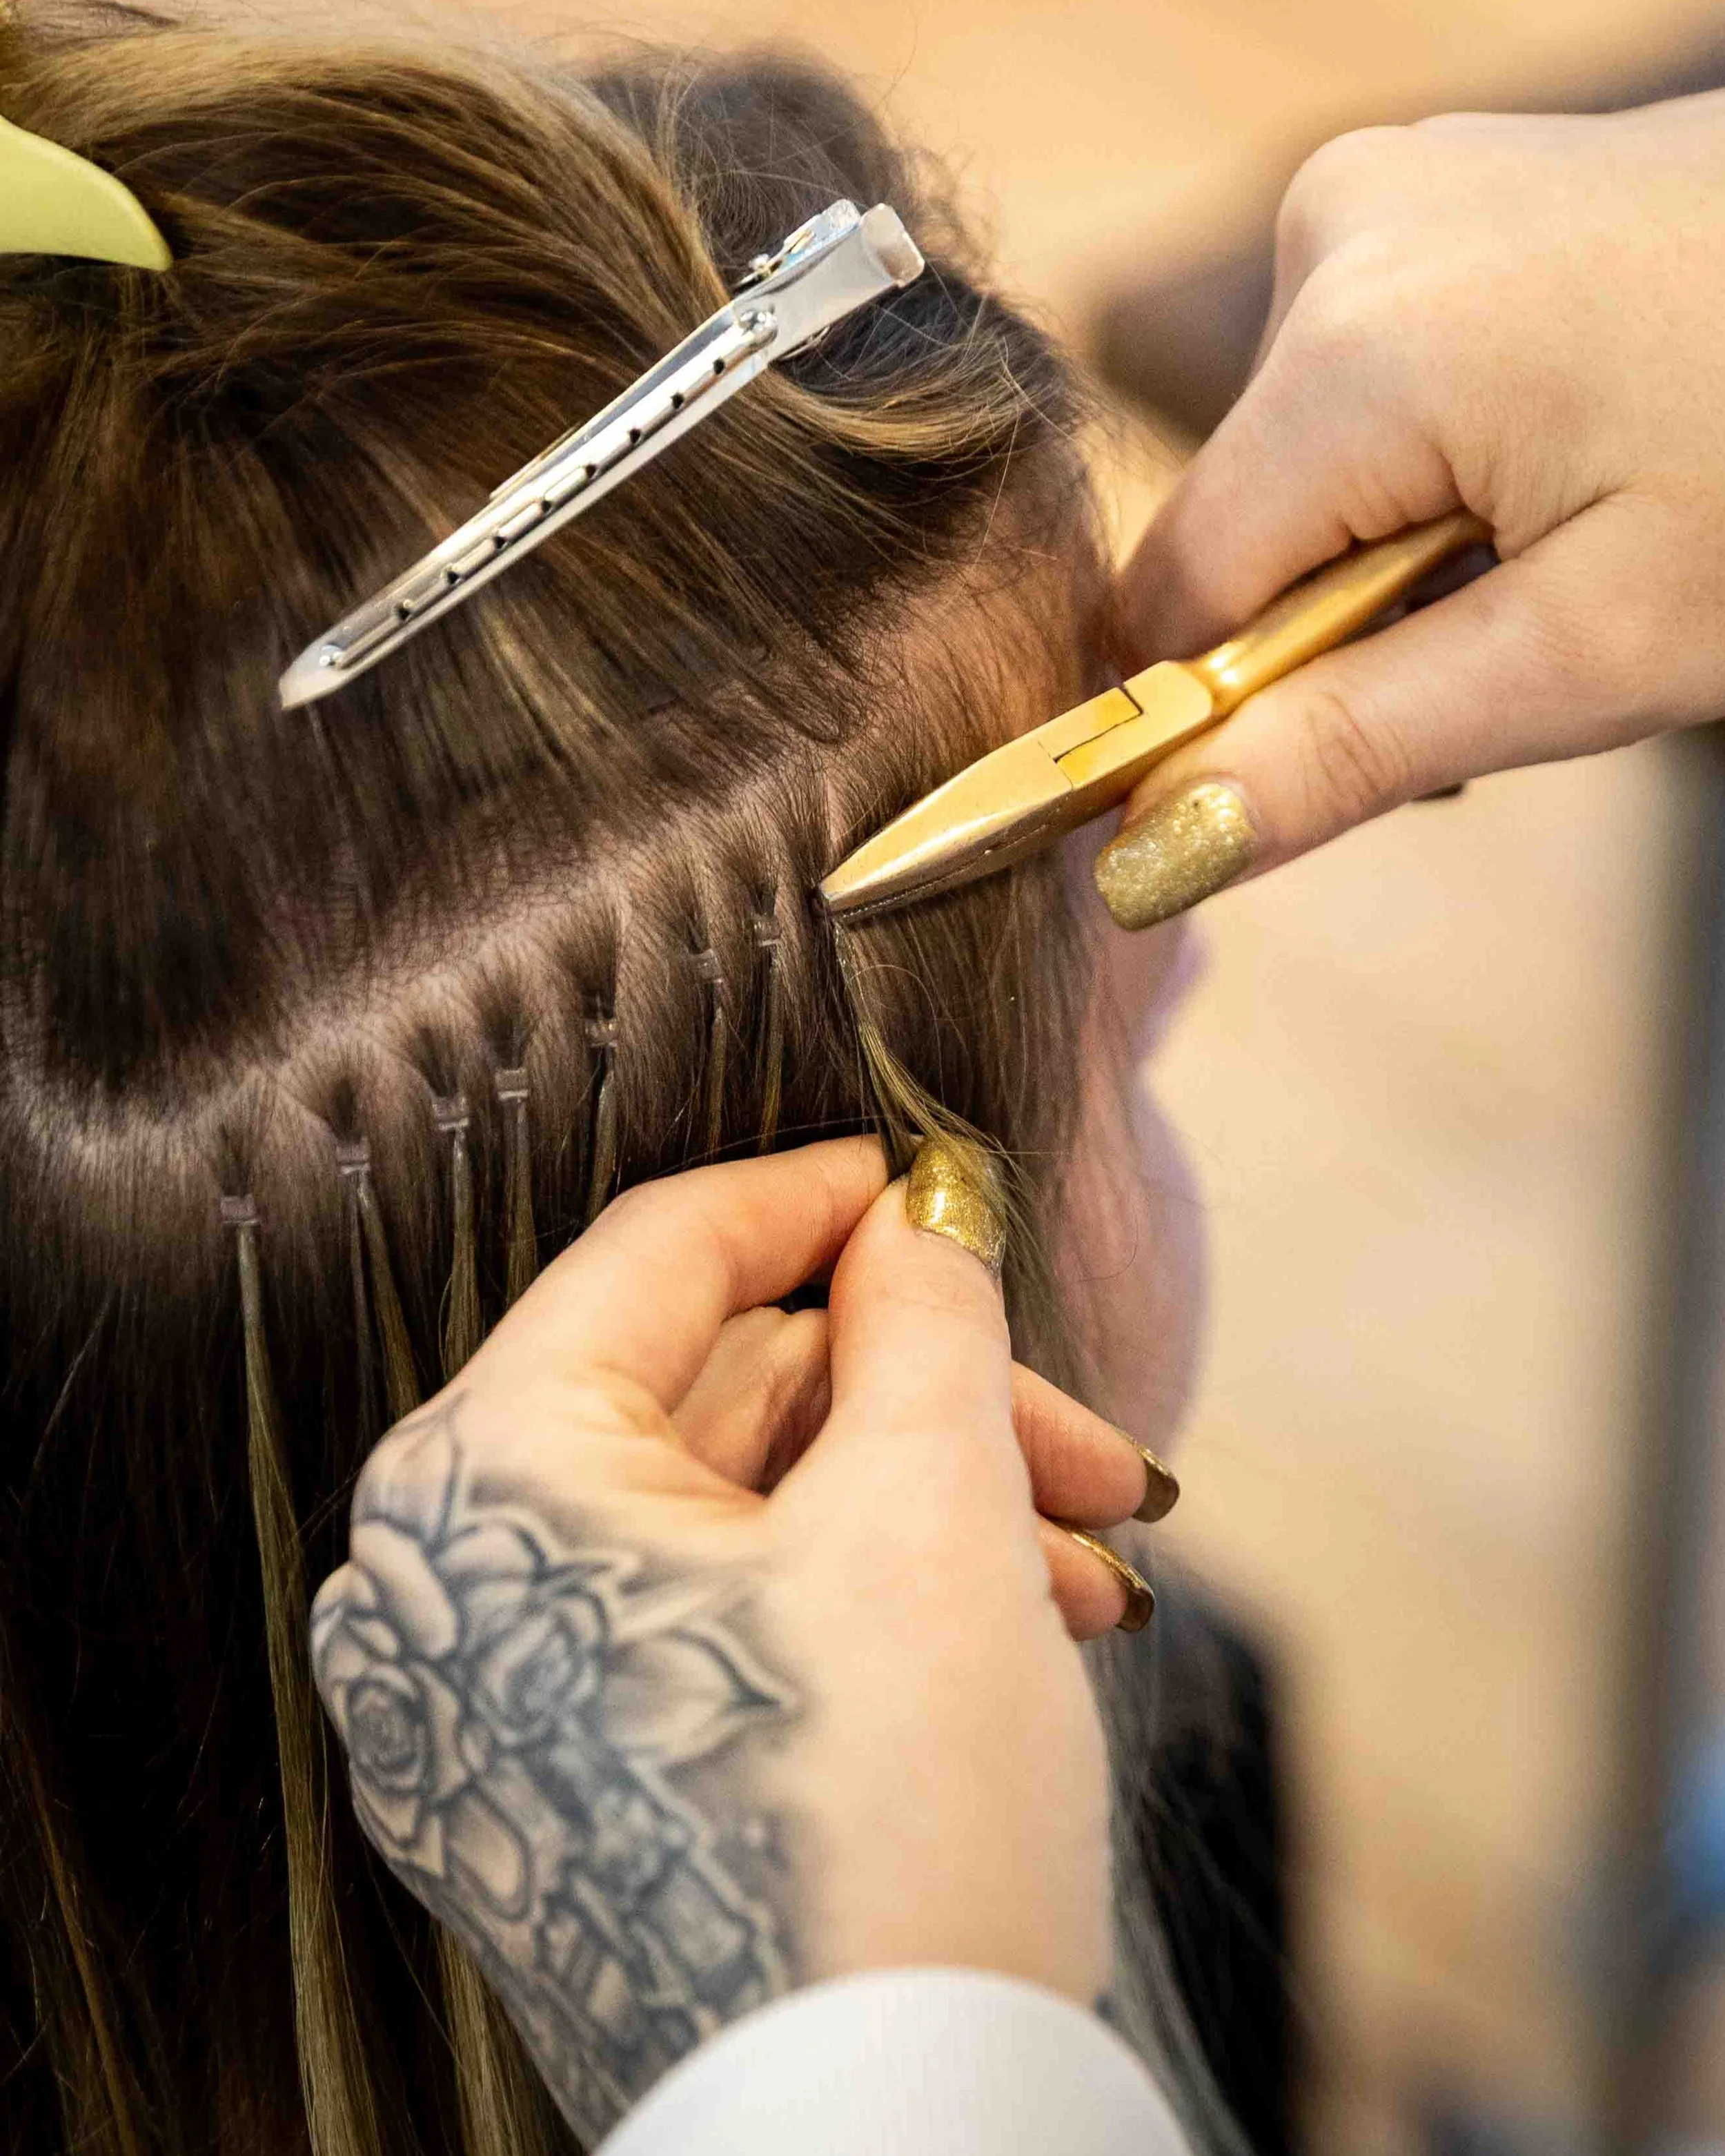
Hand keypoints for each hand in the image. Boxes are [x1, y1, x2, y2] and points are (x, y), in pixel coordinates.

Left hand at [309, 1138, 1157, 2138]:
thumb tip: (919, 1214)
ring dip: (922, 1508)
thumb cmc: (885, 1823)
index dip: (818, 1199)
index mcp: (479, 1483)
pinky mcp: (562, 1785)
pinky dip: (860, 1599)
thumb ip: (922, 1318)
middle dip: (925, 1406)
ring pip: (736, 1515)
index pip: (658, 1257)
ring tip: (1086, 1559)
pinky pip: (712, 1619)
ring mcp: (492, 1703)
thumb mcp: (928, 1513)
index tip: (933, 1186)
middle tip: (1086, 1447)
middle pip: (719, 1400)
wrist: (891, 2146)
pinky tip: (1019, 1622)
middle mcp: (445, 1587)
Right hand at [1100, 94, 1724, 924]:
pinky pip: (1360, 392)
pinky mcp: (1437, 201)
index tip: (1347, 769)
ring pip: (1299, 470)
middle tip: (1523, 648)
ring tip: (1566, 548)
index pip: (1174, 600)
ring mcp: (1390, 197)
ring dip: (1389, 560)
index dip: (1227, 717)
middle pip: (1239, 531)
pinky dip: (1429, 474)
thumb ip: (1355, 746)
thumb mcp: (1598, 648)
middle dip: (1339, 633)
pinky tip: (1557, 473)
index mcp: (1357, 348)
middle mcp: (1340, 234)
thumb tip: (1151, 845)